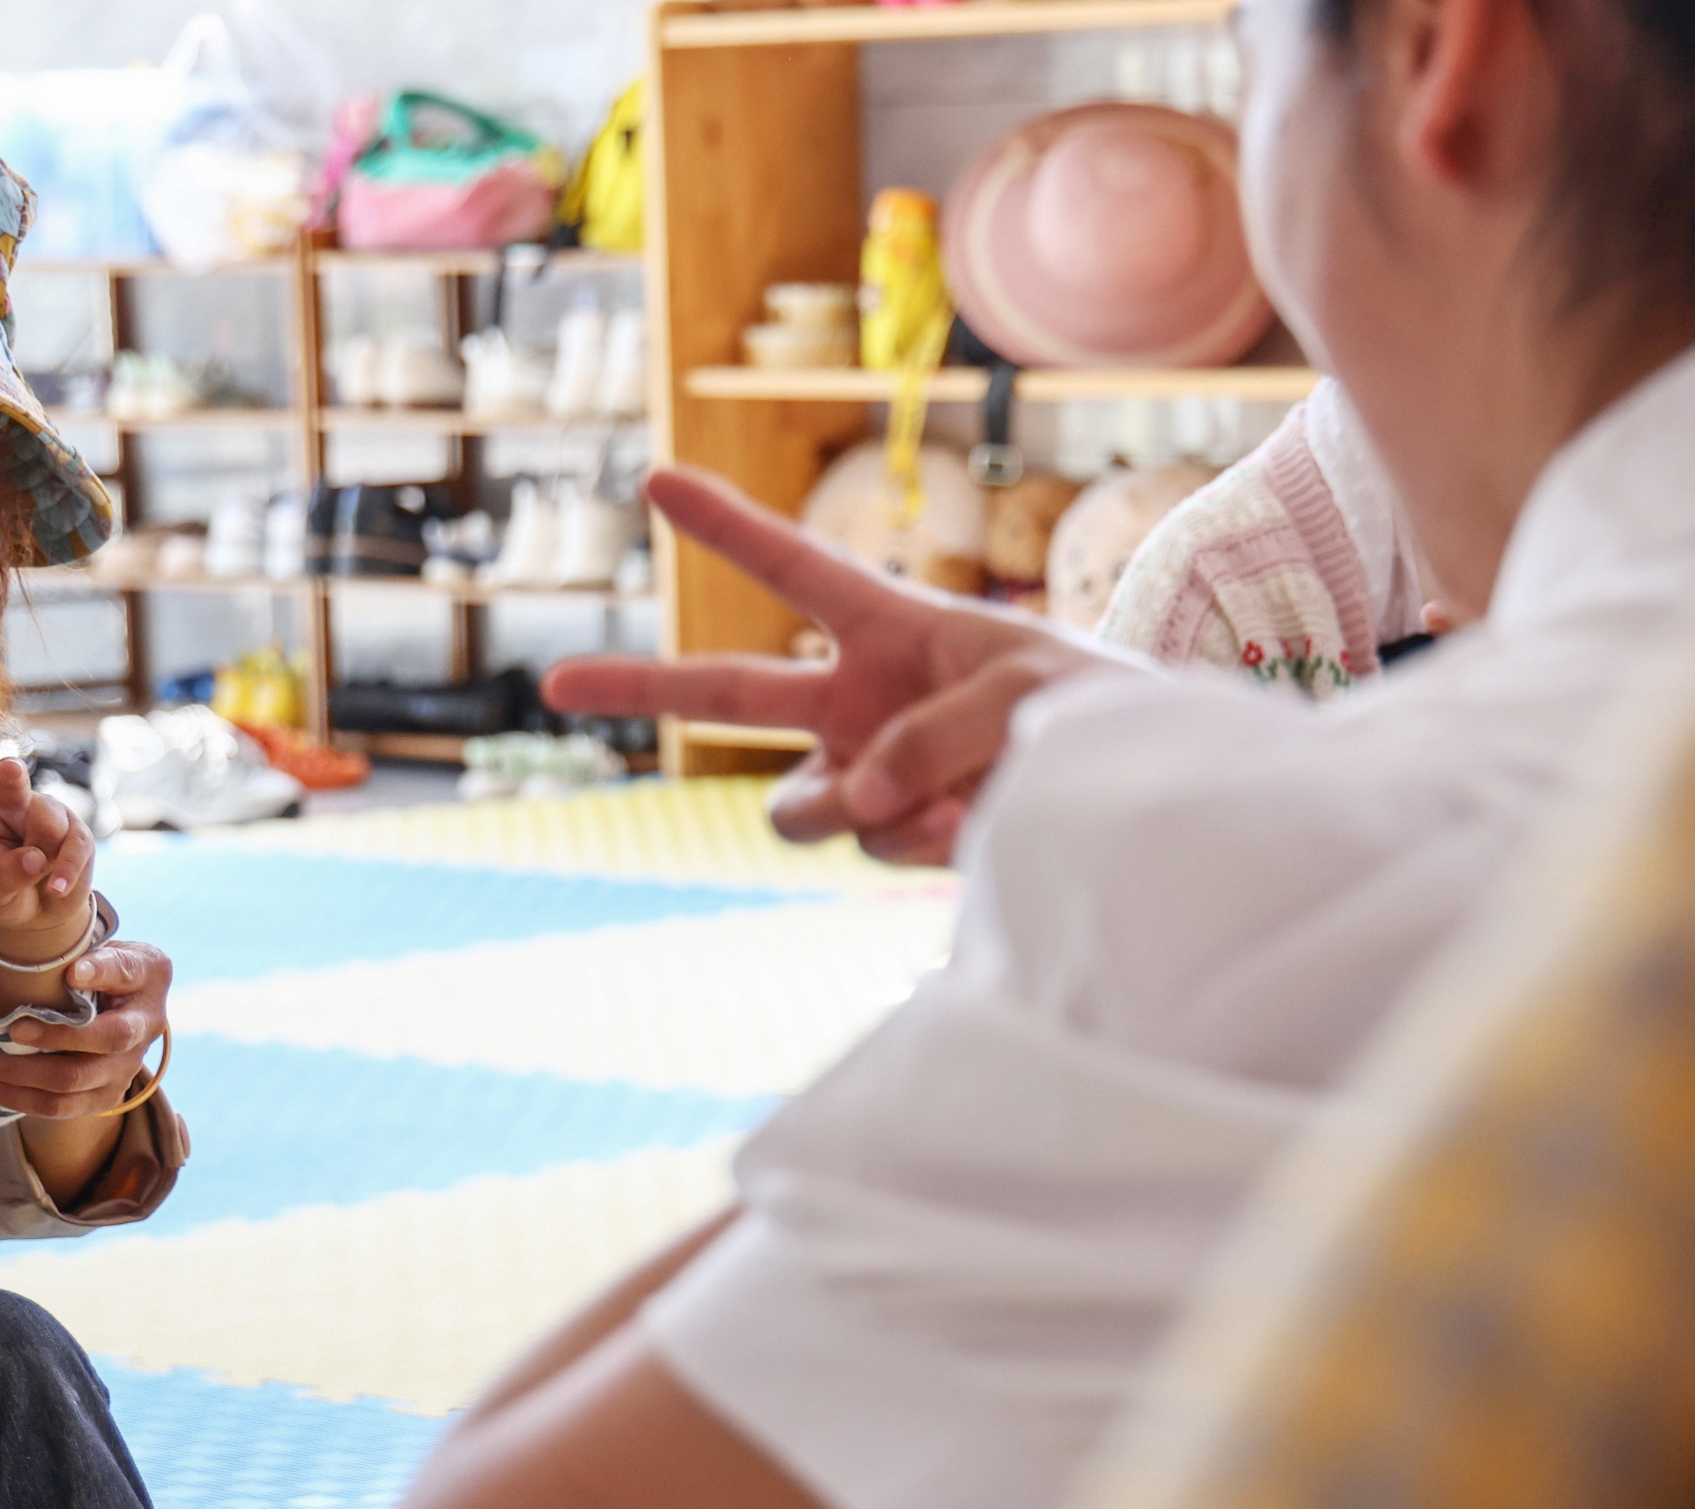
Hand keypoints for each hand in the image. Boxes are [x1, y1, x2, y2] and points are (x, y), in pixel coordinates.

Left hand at [0, 757, 94, 963]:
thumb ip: (2, 876)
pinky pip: (75, 843)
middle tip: (9, 769)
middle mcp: (9, 804)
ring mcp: (44, 812)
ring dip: (45, 854)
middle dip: (11, 774)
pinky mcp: (74, 829)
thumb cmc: (3, 895)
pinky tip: (57, 889)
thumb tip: (36, 859)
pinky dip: (67, 869)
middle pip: (10, 784)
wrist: (39, 912)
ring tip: (37, 876)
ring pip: (49, 822)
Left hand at [0, 938, 170, 1121]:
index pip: (123, 994)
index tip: (67, 976)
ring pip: (65, 1089)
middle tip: (2, 1028)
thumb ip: (103, 960)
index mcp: (145, 998)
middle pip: (86, 1060)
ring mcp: (121, 1076)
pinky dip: (16, 1097)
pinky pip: (57, 1109)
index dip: (95, 985)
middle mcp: (140, 1042)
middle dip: (40, 1044)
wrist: (132, 1006)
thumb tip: (72, 972)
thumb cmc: (114, 971)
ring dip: (14, 1078)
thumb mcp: (119, 953)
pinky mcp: (101, 1097)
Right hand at [541, 466, 1137, 862]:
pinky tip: (973, 829)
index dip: (725, 525)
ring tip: (939, 806)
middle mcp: (859, 701)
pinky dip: (916, 841)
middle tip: (555, 680)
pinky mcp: (895, 837)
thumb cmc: (1093, 709)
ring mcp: (869, 774)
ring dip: (856, 808)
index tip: (655, 478)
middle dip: (638, 688)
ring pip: (802, 805)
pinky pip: (867, 845)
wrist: (1138, 801)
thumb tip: (854, 806)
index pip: (793, 570)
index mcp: (891, 628)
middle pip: (726, 694)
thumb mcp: (1026, 692)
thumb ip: (928, 736)